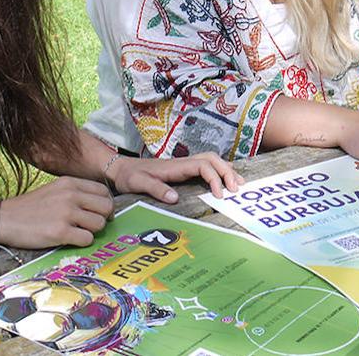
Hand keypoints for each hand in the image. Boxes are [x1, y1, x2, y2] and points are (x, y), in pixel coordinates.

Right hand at [0, 176, 112, 247]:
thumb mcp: (54, 190)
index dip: (105, 204)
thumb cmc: (29, 207)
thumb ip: (76, 193)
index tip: (98, 213)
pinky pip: (87, 239)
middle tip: (90, 225)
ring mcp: (66, 213)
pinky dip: (82, 242)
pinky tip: (70, 239)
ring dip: (92, 231)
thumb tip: (99, 205)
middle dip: (102, 218)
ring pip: (100, 224)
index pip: (104, 192)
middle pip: (106, 207)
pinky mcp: (60, 232)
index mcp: (70, 183)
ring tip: (77, 232)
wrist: (3, 218)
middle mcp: (71, 195)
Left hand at [108, 152, 243, 202]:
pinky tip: (224, 181)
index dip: (214, 179)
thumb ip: (155, 189)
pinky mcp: (182, 169)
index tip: (219, 195)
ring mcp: (183, 165)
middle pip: (212, 159)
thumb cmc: (129, 176)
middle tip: (236, 189)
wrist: (120, 168)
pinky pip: (206, 166)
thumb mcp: (138, 183)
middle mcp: (182, 163)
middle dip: (227, 172)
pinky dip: (219, 171)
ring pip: (211, 160)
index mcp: (175, 166)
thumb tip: (175, 197)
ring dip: (226, 170)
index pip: (203, 166)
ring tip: (238, 184)